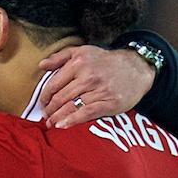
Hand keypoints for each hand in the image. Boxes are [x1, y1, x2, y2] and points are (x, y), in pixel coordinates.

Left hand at [38, 44, 156, 127]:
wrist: (136, 68)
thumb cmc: (104, 61)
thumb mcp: (82, 51)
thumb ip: (60, 57)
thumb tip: (41, 65)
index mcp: (79, 62)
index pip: (54, 84)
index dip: (44, 97)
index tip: (42, 104)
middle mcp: (89, 76)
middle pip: (60, 98)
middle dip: (49, 110)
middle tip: (46, 116)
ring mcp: (100, 90)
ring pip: (71, 107)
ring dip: (57, 118)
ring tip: (51, 123)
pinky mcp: (110, 103)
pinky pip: (86, 113)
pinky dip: (71, 121)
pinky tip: (62, 125)